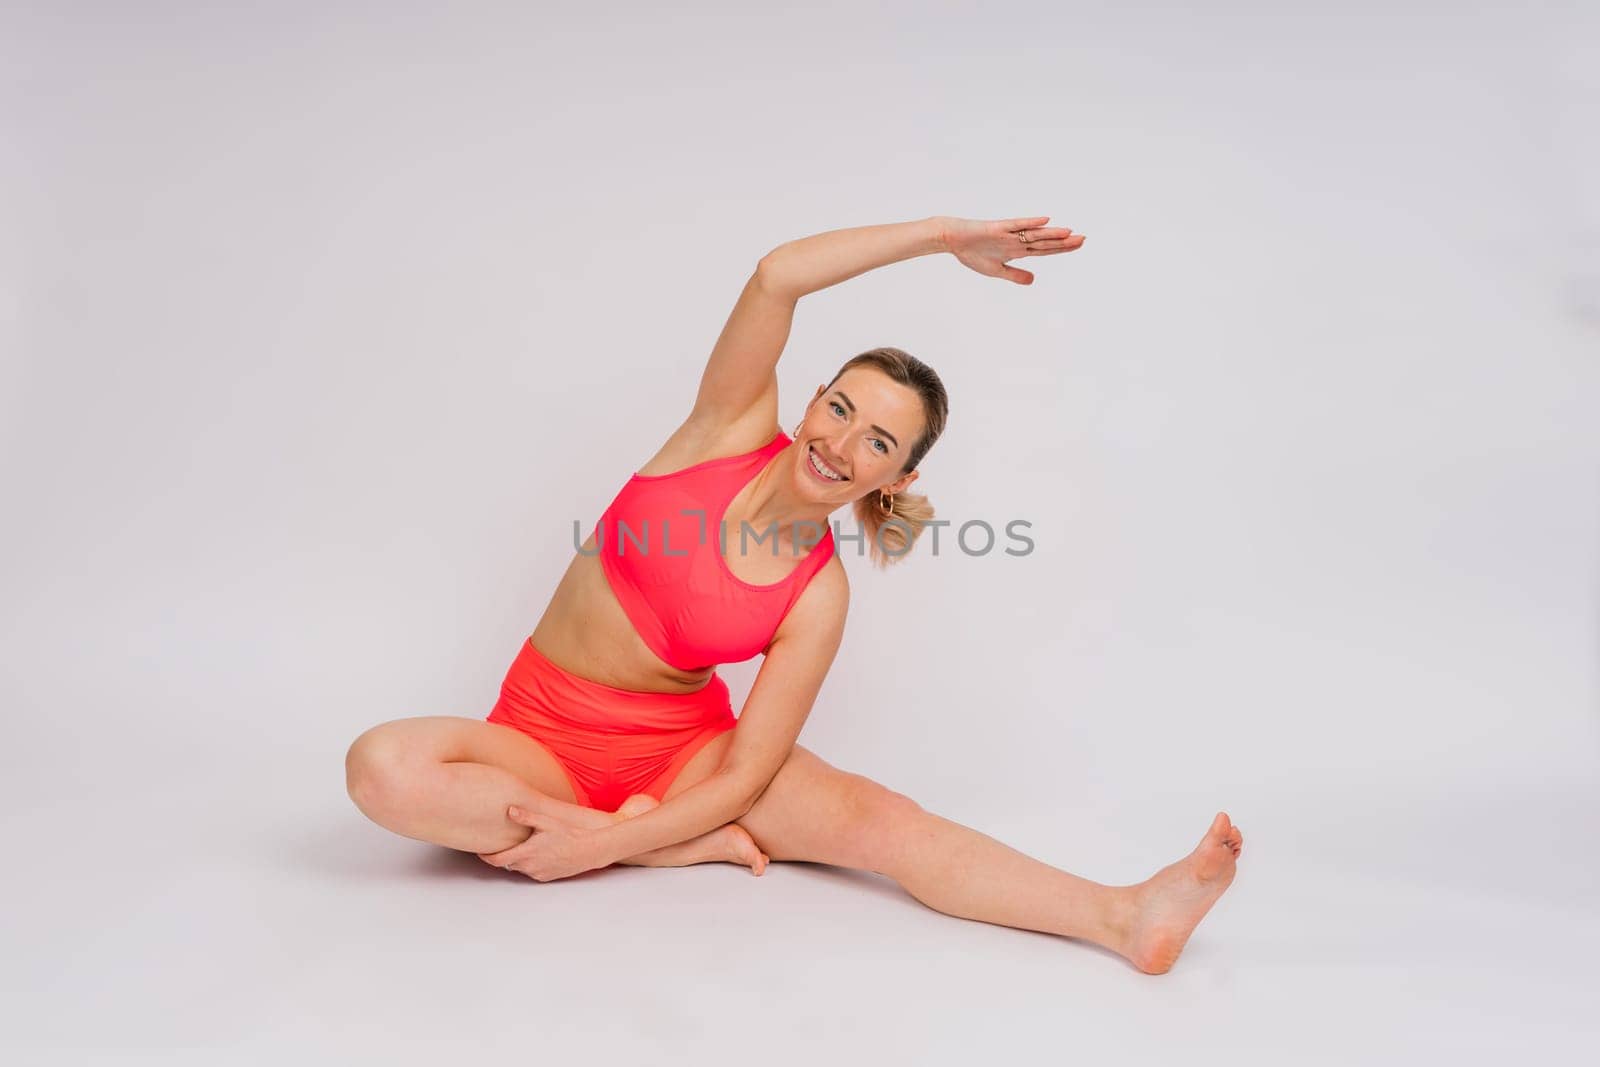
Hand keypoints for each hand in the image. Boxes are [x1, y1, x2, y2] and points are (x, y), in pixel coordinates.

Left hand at [476, 805, 605, 881]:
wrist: (588, 850)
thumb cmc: (568, 835)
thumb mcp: (547, 822)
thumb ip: (526, 817)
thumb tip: (509, 810)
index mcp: (527, 853)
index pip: (498, 860)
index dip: (486, 857)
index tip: (479, 852)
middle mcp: (530, 867)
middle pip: (507, 864)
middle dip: (503, 855)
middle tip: (502, 843)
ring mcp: (538, 874)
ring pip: (519, 868)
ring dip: (517, 859)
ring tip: (523, 846)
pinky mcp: (546, 878)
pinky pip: (531, 872)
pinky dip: (529, 864)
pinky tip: (538, 853)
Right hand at [940, 215, 1084, 284]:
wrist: (953, 239)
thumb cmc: (972, 252)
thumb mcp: (996, 271)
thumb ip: (1015, 275)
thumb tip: (1034, 280)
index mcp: (1017, 251)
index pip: (1045, 250)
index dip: (1061, 249)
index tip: (1078, 245)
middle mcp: (1017, 241)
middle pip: (1044, 242)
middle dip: (1063, 242)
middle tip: (1084, 239)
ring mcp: (1008, 234)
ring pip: (1034, 234)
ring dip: (1051, 234)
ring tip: (1070, 233)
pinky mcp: (998, 228)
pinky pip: (1017, 225)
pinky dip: (1030, 223)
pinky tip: (1045, 221)